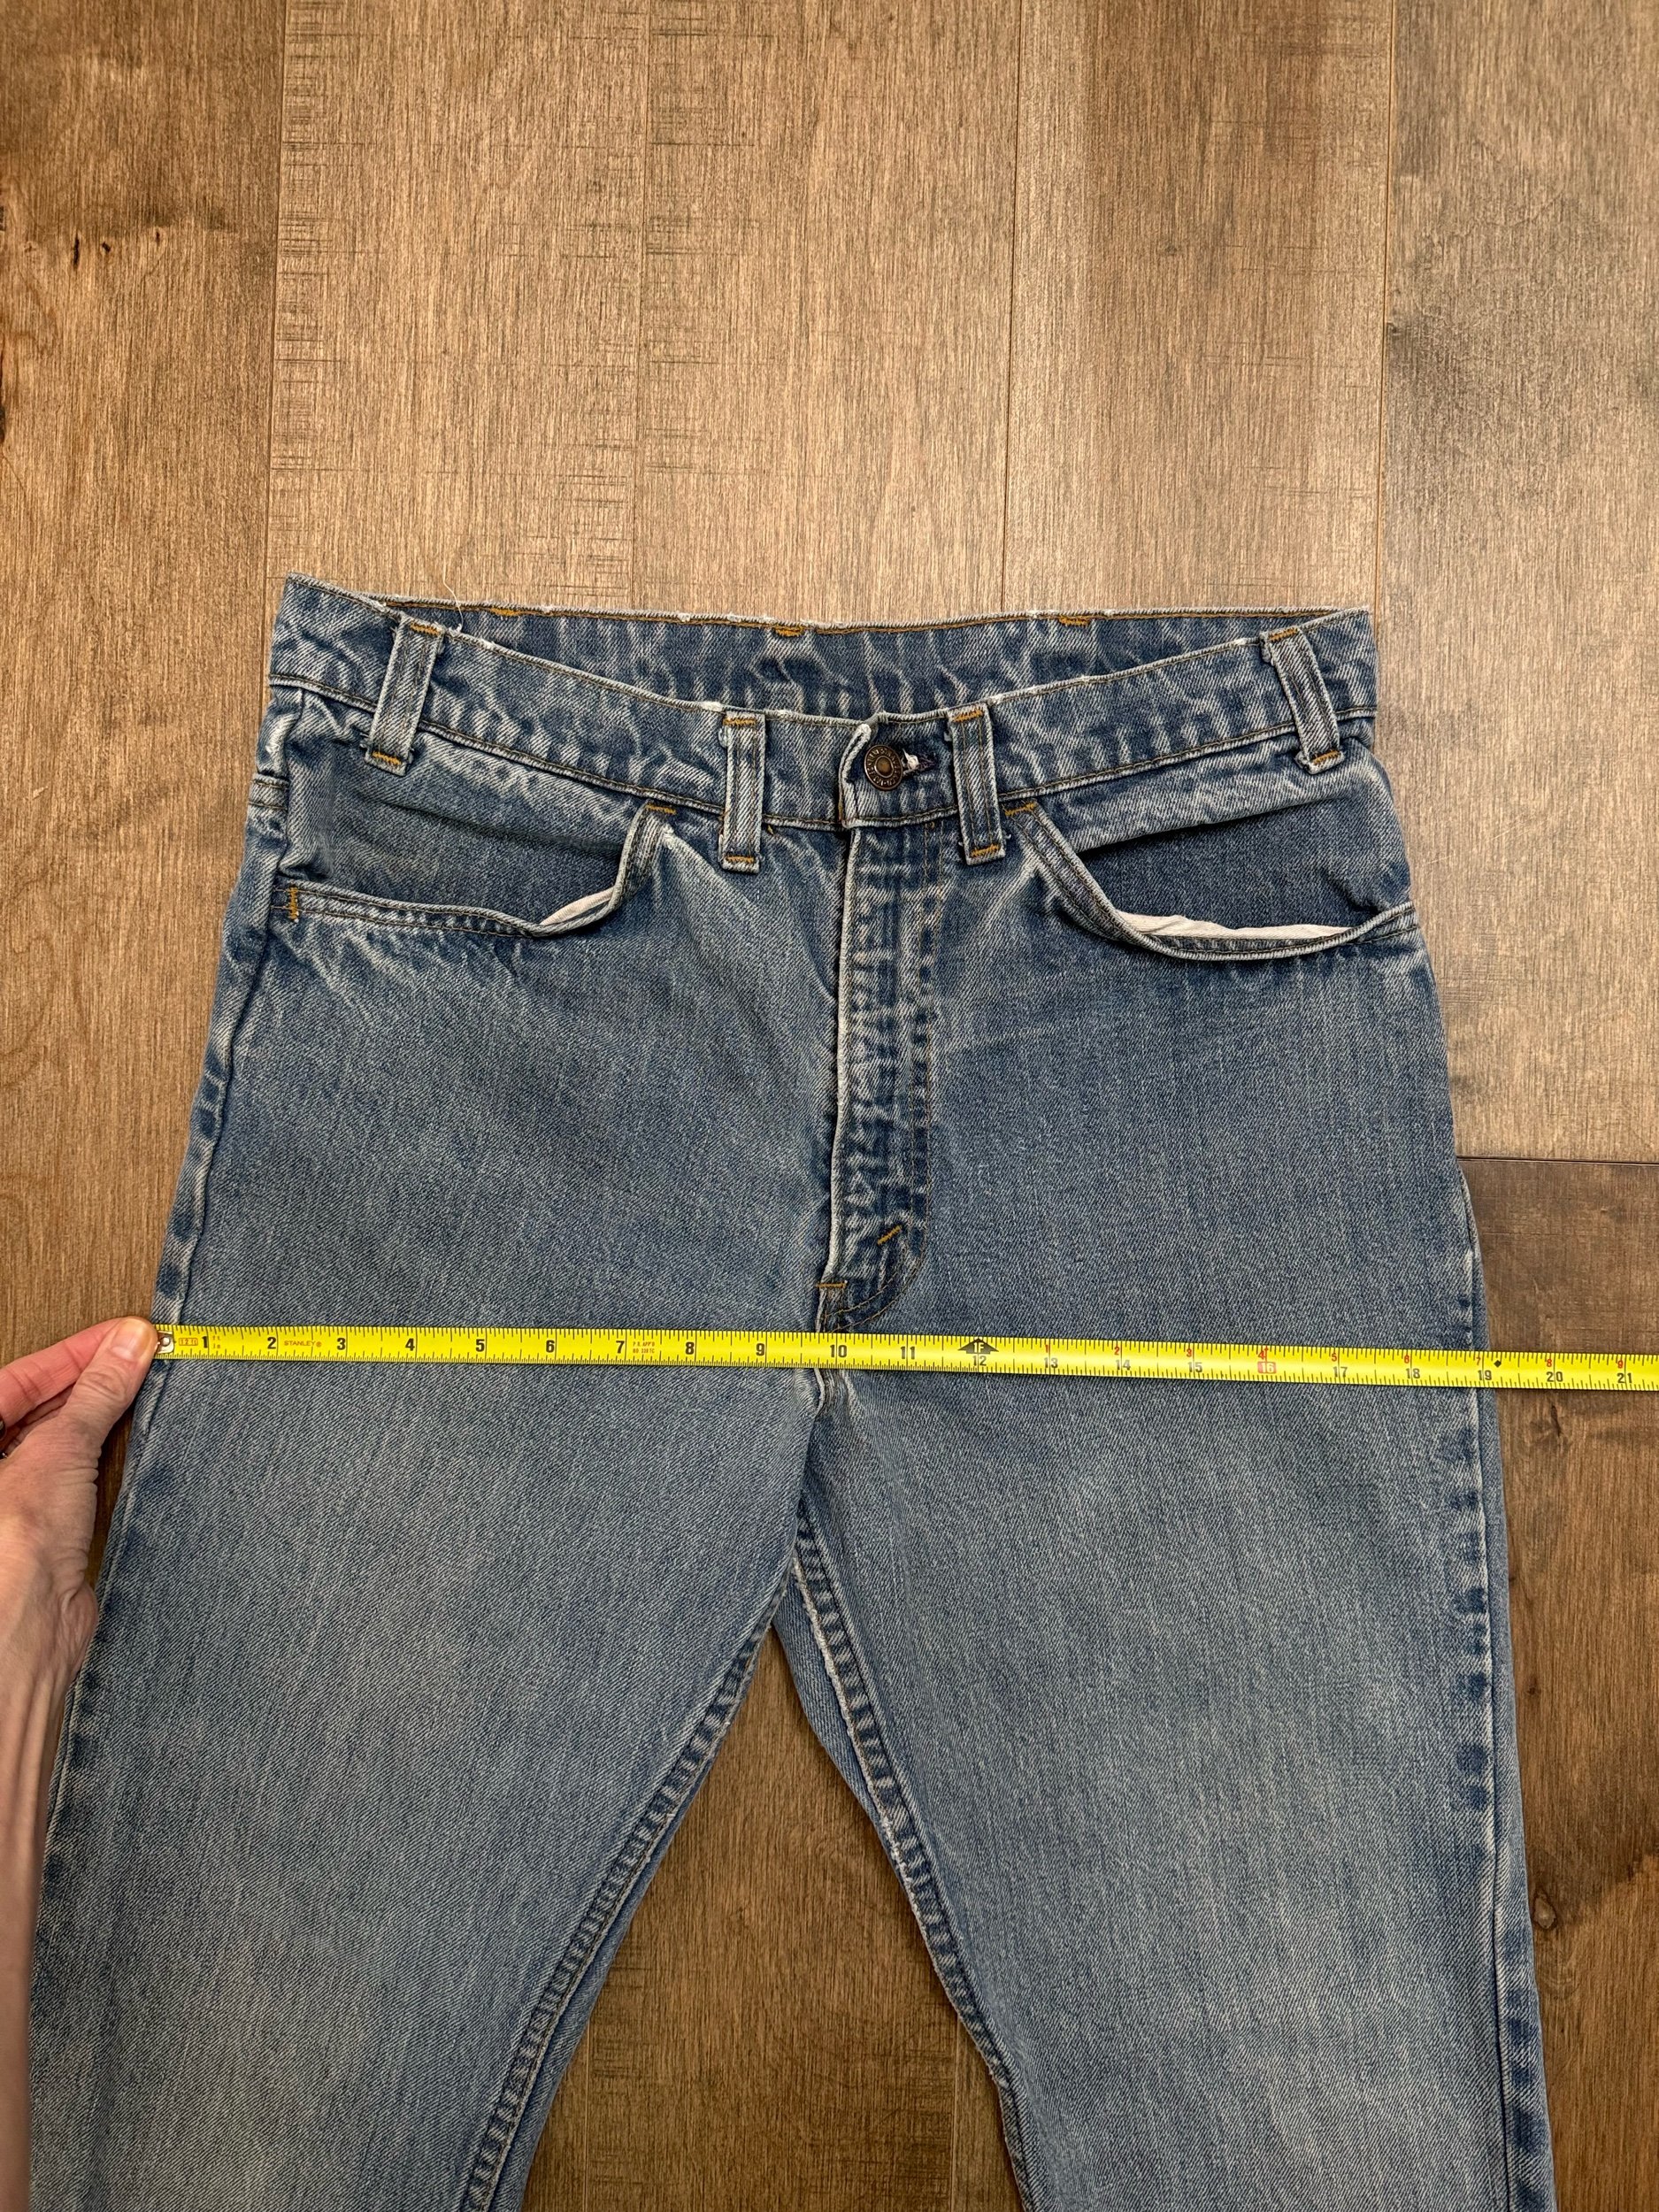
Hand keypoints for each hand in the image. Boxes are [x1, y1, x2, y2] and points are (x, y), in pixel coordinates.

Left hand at [0, 1317, 157, 1692]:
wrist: (29, 1630)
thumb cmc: (10, 1551)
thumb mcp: (58, 1448)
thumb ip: (95, 1393)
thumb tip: (128, 1348)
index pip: (16, 1379)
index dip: (73, 1353)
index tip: (122, 1336)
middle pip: (36, 1406)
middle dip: (88, 1379)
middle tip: (137, 1354)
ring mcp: (14, 1499)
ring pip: (59, 1439)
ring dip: (99, 1415)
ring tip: (140, 1386)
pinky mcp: (48, 1526)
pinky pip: (78, 1472)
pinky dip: (105, 1452)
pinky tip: (132, 1437)